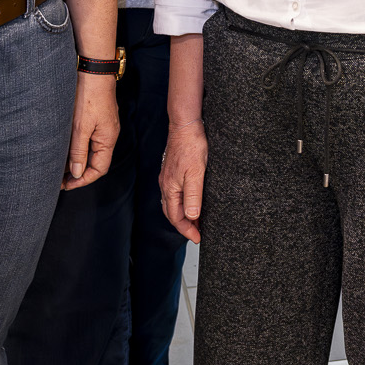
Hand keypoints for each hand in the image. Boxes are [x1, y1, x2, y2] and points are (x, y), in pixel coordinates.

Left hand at [64, 73, 118, 188]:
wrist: (93, 70)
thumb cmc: (89, 97)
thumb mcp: (81, 127)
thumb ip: (79, 152)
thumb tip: (77, 173)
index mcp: (108, 139)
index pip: (99, 169)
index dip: (83, 180)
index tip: (66, 185)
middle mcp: (108, 135)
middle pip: (96, 161)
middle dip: (78, 173)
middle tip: (59, 179)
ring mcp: (103, 126)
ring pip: (91, 150)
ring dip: (76, 160)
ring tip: (59, 166)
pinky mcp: (97, 118)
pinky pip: (88, 139)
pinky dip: (77, 147)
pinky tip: (65, 148)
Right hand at [160, 120, 208, 241]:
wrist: (186, 126)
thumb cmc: (191, 147)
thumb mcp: (196, 174)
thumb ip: (193, 196)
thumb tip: (191, 216)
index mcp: (170, 188)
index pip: (176, 217)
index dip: (187, 230)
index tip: (198, 238)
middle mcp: (166, 185)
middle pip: (172, 213)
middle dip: (184, 226)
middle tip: (198, 233)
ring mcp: (168, 178)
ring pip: (173, 203)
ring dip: (184, 215)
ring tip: (197, 221)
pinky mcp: (173, 172)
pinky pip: (176, 194)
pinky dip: (183, 203)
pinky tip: (192, 201)